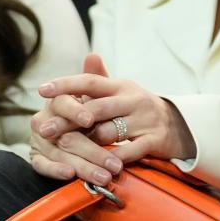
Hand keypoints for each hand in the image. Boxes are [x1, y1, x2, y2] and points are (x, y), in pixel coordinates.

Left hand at [29, 53, 196, 182]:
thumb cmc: (138, 107)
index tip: (41, 90)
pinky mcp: (154, 139)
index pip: (91, 81)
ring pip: (110, 132)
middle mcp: (133, 99)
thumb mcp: (121, 90)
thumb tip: (88, 55)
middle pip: (96, 108)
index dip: (66, 84)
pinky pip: (130, 151)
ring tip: (64, 150)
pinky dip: (113, 158)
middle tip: (43, 129)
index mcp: (121, 86)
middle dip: (67, 120)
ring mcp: (145, 119)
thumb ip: (101, 78)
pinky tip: (97, 166)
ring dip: (87, 143)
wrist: (177, 124)